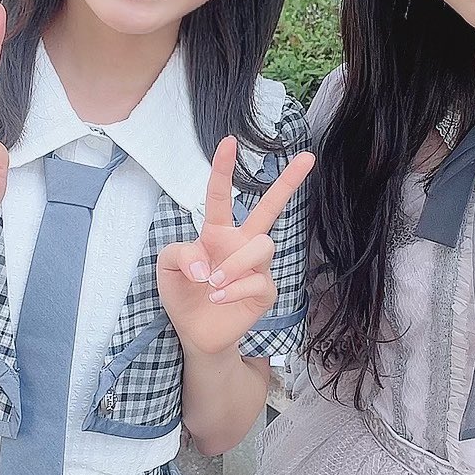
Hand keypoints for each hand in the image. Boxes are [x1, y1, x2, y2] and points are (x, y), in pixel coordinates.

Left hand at [157, 136, 314, 356]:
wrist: (195, 333)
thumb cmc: (184, 293)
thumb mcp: (167, 269)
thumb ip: (178, 254)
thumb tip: (205, 262)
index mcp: (216, 232)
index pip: (220, 196)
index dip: (223, 169)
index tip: (228, 141)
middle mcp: (241, 244)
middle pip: (270, 208)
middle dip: (289, 182)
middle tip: (308, 157)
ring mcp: (256, 267)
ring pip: (262, 246)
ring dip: (233, 264)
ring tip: (212, 282)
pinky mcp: (264, 291)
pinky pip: (257, 281)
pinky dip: (232, 288)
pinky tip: (218, 296)